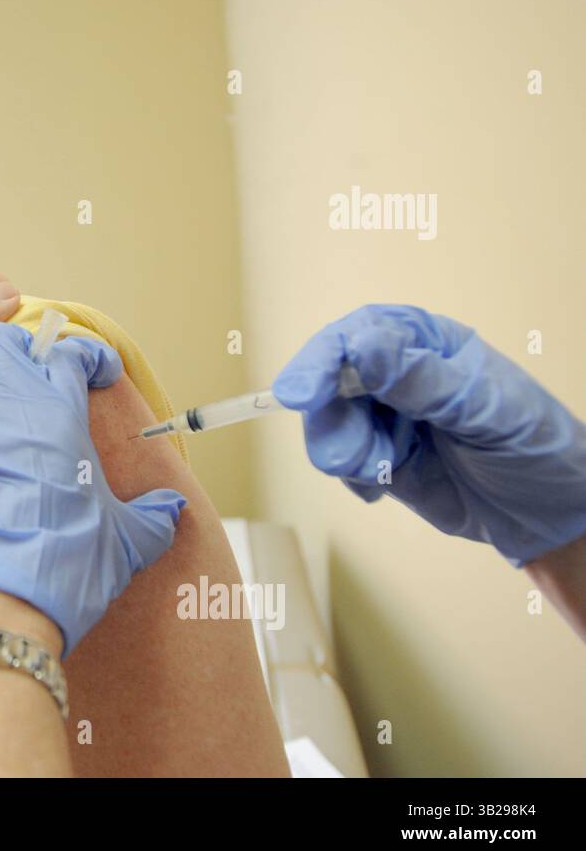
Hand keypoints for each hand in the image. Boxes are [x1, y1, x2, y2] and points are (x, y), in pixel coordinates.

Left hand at [0, 323, 186, 655]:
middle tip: (26, 375)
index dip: (87, 357)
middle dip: (17, 350)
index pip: (72, 354)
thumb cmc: (61, 568)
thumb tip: (171, 510)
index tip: (94, 370)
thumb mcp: (124, 543)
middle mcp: (0, 398)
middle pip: (3, 342)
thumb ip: (151, 517)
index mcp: (58, 409)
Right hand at [273, 304, 585, 563]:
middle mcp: (396, 375)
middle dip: (330, 420)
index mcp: (426, 343)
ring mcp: (384, 417)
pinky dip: (355, 478)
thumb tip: (362, 347)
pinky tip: (388, 488)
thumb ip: (422, 381)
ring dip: (345, 452)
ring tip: (383, 473)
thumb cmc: (534, 447)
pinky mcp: (379, 458)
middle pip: (330, 381)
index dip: (323, 360)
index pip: (359, 335)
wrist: (550, 515)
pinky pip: (342, 462)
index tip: (301, 394)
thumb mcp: (486, 409)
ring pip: (329, 425)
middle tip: (348, 459)